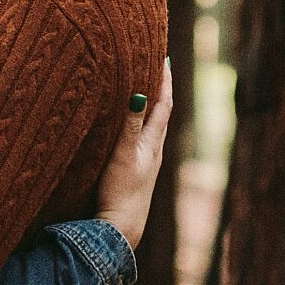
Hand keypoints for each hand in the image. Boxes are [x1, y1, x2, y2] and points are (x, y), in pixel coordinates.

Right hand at [94, 60, 173, 248]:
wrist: (120, 226)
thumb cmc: (122, 190)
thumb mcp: (124, 154)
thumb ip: (131, 125)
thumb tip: (140, 94)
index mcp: (153, 143)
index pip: (163, 105)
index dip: (164, 82)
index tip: (162, 58)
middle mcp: (152, 150)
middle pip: (160, 114)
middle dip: (158, 90)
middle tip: (153, 67)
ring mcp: (143, 162)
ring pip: (151, 127)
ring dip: (149, 108)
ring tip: (142, 91)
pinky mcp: (132, 172)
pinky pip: (139, 139)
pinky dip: (137, 125)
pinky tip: (128, 129)